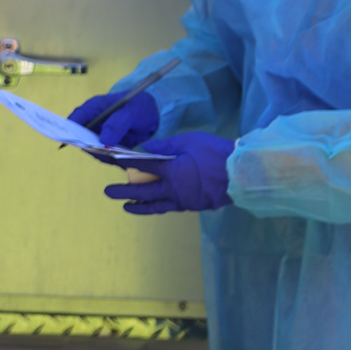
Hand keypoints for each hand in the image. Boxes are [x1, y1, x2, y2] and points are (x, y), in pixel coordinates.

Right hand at [68, 89, 160, 150]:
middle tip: (104, 151)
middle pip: (81, 138)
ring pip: (92, 149)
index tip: (75, 142)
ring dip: (102, 154)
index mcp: (94, 109)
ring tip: (117, 154)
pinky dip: (111, 158)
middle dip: (90, 147)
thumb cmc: (139, 106)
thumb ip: (117, 123)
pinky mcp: (107, 147)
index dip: (70, 129)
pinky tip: (121, 157)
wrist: (153, 115)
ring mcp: (99, 136)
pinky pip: (104, 156)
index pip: (75, 118)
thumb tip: (103, 140)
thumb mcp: (130, 112)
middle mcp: (93, 123)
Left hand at [105, 132, 232, 214]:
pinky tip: (154, 205)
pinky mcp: (193, 205)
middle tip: (109, 193)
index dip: (127, 164)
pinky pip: (170, 207)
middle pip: (143, 192)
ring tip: (127, 205)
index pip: (143, 167)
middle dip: (123, 192)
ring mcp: (183, 200)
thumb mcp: (190, 142)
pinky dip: (158, 207)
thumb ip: (167, 146)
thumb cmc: (216, 154)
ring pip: (156, 205)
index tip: (113, 163)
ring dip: (139, 206)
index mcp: (171, 172)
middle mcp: (173, 190)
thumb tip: (148, 149)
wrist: (241, 174)